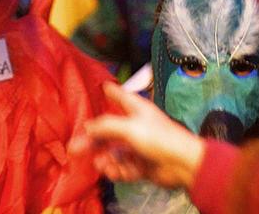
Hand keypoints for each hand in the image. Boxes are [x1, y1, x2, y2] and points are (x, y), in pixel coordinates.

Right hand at [68, 83, 204, 188]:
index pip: (120, 96)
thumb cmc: (160, 138)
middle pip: (109, 130)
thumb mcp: (129, 127)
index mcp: (136, 109)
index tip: (102, 86)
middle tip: (75, 148)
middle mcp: (136, 126)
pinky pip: (123, 167)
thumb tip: (87, 127)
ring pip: (114, 152)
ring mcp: (138, 146)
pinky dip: (118, 170)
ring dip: (106, 159)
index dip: (110, 91)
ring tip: (103, 165)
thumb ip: (105, 126)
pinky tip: (115, 172)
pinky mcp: (141, 165)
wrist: (183, 164)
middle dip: (93, 140)